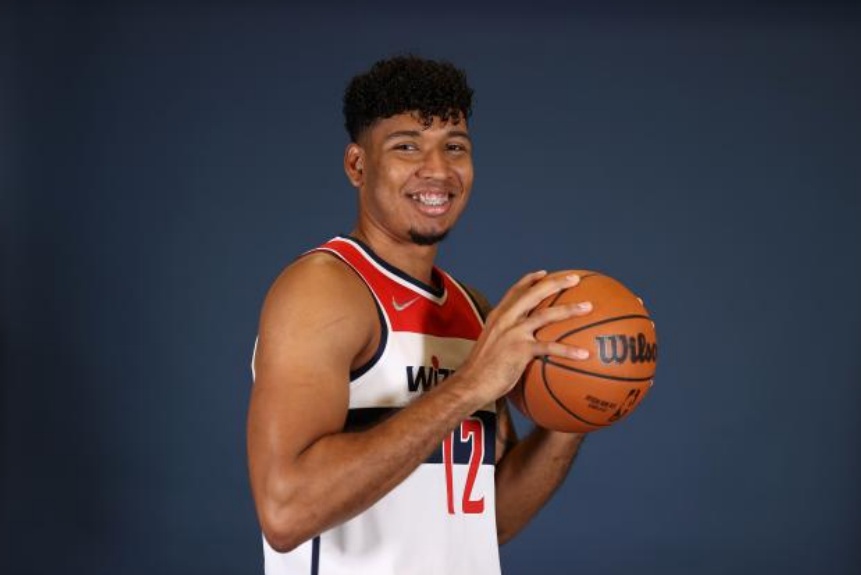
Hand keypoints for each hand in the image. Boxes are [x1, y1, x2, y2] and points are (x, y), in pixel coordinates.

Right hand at [459, 270, 592, 404]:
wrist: (471, 383)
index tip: (545, 273)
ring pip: (546, 315)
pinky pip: (549, 348)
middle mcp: (506, 319)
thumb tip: (523, 342)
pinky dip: (568, 351)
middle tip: (575, 278)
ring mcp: (513, 333)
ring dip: (570, 309)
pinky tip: (584, 355)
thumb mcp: (492, 345)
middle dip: (556, 283)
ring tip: (588, 307)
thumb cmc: (483, 370)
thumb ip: (505, 337)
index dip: (531, 280)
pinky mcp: (520, 350)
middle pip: (534, 294)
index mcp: (499, 316)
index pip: (516, 291)